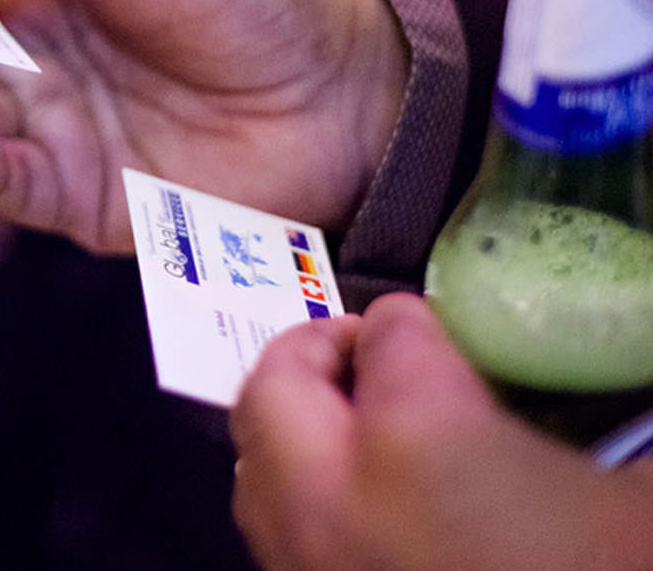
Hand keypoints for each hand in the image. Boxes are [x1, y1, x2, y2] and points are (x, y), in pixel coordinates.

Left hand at [231, 295, 652, 570]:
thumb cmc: (601, 568)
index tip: (429, 331)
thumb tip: (581, 421)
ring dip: (291, 431)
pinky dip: (295, 504)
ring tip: (352, 427)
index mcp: (417, 443)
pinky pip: (273, 542)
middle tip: (365, 358)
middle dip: (313, 357)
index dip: (412, 325)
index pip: (393, 337)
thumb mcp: (632, 506)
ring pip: (256, 469)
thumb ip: (609, 440)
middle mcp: (333, 501)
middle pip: (278, 389)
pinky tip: (357, 513)